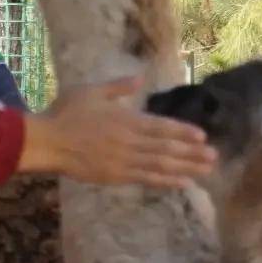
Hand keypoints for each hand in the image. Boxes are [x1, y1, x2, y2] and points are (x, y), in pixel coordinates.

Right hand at [19, 77, 216, 188]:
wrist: (46, 142)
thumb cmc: (66, 113)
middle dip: (192, 153)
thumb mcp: (92, 91)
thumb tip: (140, 78)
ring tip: (206, 171)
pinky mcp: (116, 176)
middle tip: (215, 157)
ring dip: (186, 168)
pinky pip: (146, 179)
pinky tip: (183, 183)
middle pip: (167, 148)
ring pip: (161, 165)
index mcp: (126, 120)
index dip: (183, 132)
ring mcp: (124, 161)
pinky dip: (166, 181)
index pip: (161, 126)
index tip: (203, 136)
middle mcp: (130, 141)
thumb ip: (118, 87)